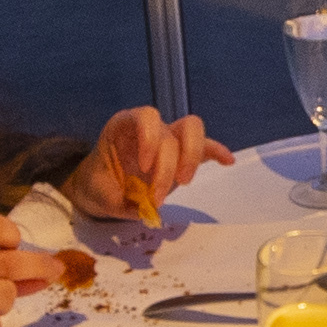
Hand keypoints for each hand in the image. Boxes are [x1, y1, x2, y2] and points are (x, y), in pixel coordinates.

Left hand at [62, 107, 225, 223]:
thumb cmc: (99, 184)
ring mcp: (168, 139)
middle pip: (171, 133)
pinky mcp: (181, 155)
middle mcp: (149, 128)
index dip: (150, 138)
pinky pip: (204, 148)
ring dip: (193, 158)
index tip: (144, 168)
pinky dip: (216, 152)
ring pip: (192, 131)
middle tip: (159, 194)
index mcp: (124, 126)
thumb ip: (121, 201)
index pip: (146, 116)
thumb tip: (145, 210)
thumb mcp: (100, 194)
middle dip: (169, 165)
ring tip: (184, 182)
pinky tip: (228, 161)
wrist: (99, 188)